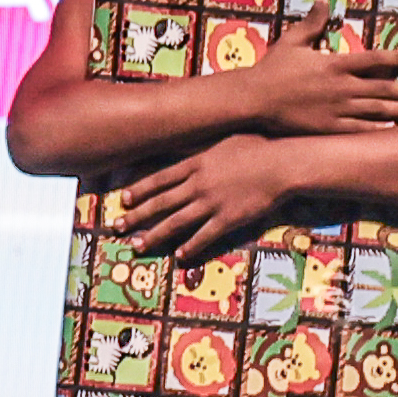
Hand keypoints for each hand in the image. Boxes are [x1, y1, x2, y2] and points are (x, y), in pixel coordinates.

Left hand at [118, 137, 299, 263]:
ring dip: (154, 235)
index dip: (139, 190)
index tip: (123, 199)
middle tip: (117, 226)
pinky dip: (190, 247)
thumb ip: (202, 146)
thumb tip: (188, 141)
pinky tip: (178, 256)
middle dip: (137, 216)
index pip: (159, 179)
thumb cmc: (256, 147)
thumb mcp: (222, 140)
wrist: (280, 164)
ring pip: (176, 222)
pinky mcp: (228, 219)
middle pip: (160, 203)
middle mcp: (197, 185)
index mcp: (195, 164)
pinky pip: (204, 236)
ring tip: (138, 245)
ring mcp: (211, 203)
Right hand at [238, 0, 397, 136]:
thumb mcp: (292, 40)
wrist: (254, 98)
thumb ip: (313, 22)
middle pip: (383, 88)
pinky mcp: (328, 126)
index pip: (374, 60)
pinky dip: (378, 127)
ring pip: (377, 109)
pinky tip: (394, 126)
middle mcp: (341, 87)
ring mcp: (336, 109)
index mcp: (334, 64)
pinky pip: (359, 128)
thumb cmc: (272, 68)